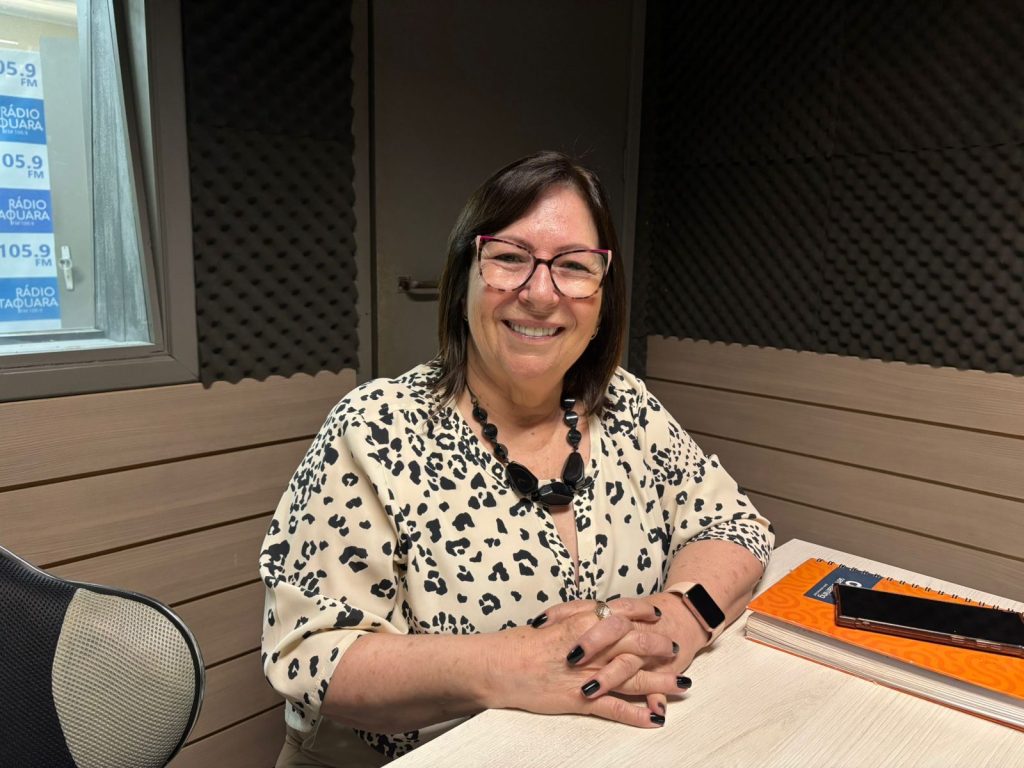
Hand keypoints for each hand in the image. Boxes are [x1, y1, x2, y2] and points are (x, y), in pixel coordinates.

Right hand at [482, 598, 683, 726]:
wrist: (501, 666)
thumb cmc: (523, 644)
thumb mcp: (553, 620)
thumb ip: (577, 616)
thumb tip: (595, 611)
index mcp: (584, 622)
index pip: (623, 614)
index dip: (644, 614)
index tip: (657, 615)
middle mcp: (593, 646)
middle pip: (637, 644)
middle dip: (660, 646)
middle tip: (675, 649)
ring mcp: (590, 674)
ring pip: (635, 677)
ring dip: (662, 682)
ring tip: (682, 684)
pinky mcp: (582, 700)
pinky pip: (617, 708)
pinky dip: (637, 715)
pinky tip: (655, 718)